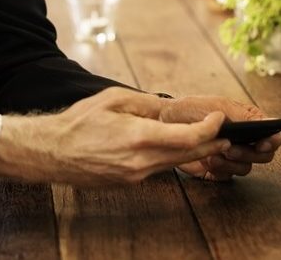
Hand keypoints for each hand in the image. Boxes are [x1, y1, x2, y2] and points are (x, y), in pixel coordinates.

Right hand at [0, 88, 230, 185]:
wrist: (53, 152)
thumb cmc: (79, 122)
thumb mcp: (112, 99)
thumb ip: (145, 103)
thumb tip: (167, 107)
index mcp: (139, 136)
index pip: (189, 137)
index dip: (210, 129)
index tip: (218, 119)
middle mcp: (141, 161)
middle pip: (189, 155)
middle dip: (212, 143)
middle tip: (227, 134)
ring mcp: (136, 175)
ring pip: (176, 164)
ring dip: (195, 152)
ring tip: (210, 140)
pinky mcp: (129, 181)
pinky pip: (159, 168)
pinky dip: (172, 157)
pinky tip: (175, 148)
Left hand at [160, 95, 280, 180]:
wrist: (166, 121)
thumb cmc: (192, 109)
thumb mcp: (219, 107)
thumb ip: (246, 117)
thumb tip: (272, 123)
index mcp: (249, 122)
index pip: (273, 136)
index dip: (273, 141)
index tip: (263, 142)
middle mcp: (244, 141)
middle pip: (263, 156)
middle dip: (248, 154)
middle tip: (230, 148)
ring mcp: (231, 156)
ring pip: (245, 168)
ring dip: (231, 163)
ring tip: (214, 154)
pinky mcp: (218, 169)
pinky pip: (227, 177)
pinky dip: (219, 171)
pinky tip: (207, 160)